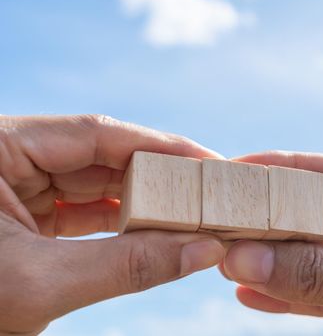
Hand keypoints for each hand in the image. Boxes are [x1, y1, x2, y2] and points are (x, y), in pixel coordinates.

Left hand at [0, 115, 224, 335]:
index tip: (207, 161)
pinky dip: (119, 225)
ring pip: (94, 185)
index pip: (95, 133)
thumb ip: (128, 265)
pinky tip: (154, 232)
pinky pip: (82, 212)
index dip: (158, 146)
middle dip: (156, 177)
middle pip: (100, 156)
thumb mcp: (39, 285)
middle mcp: (7, 157)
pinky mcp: (22, 217)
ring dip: (142, 203)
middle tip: (206, 193)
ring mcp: (14, 187)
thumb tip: (204, 250)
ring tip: (189, 214)